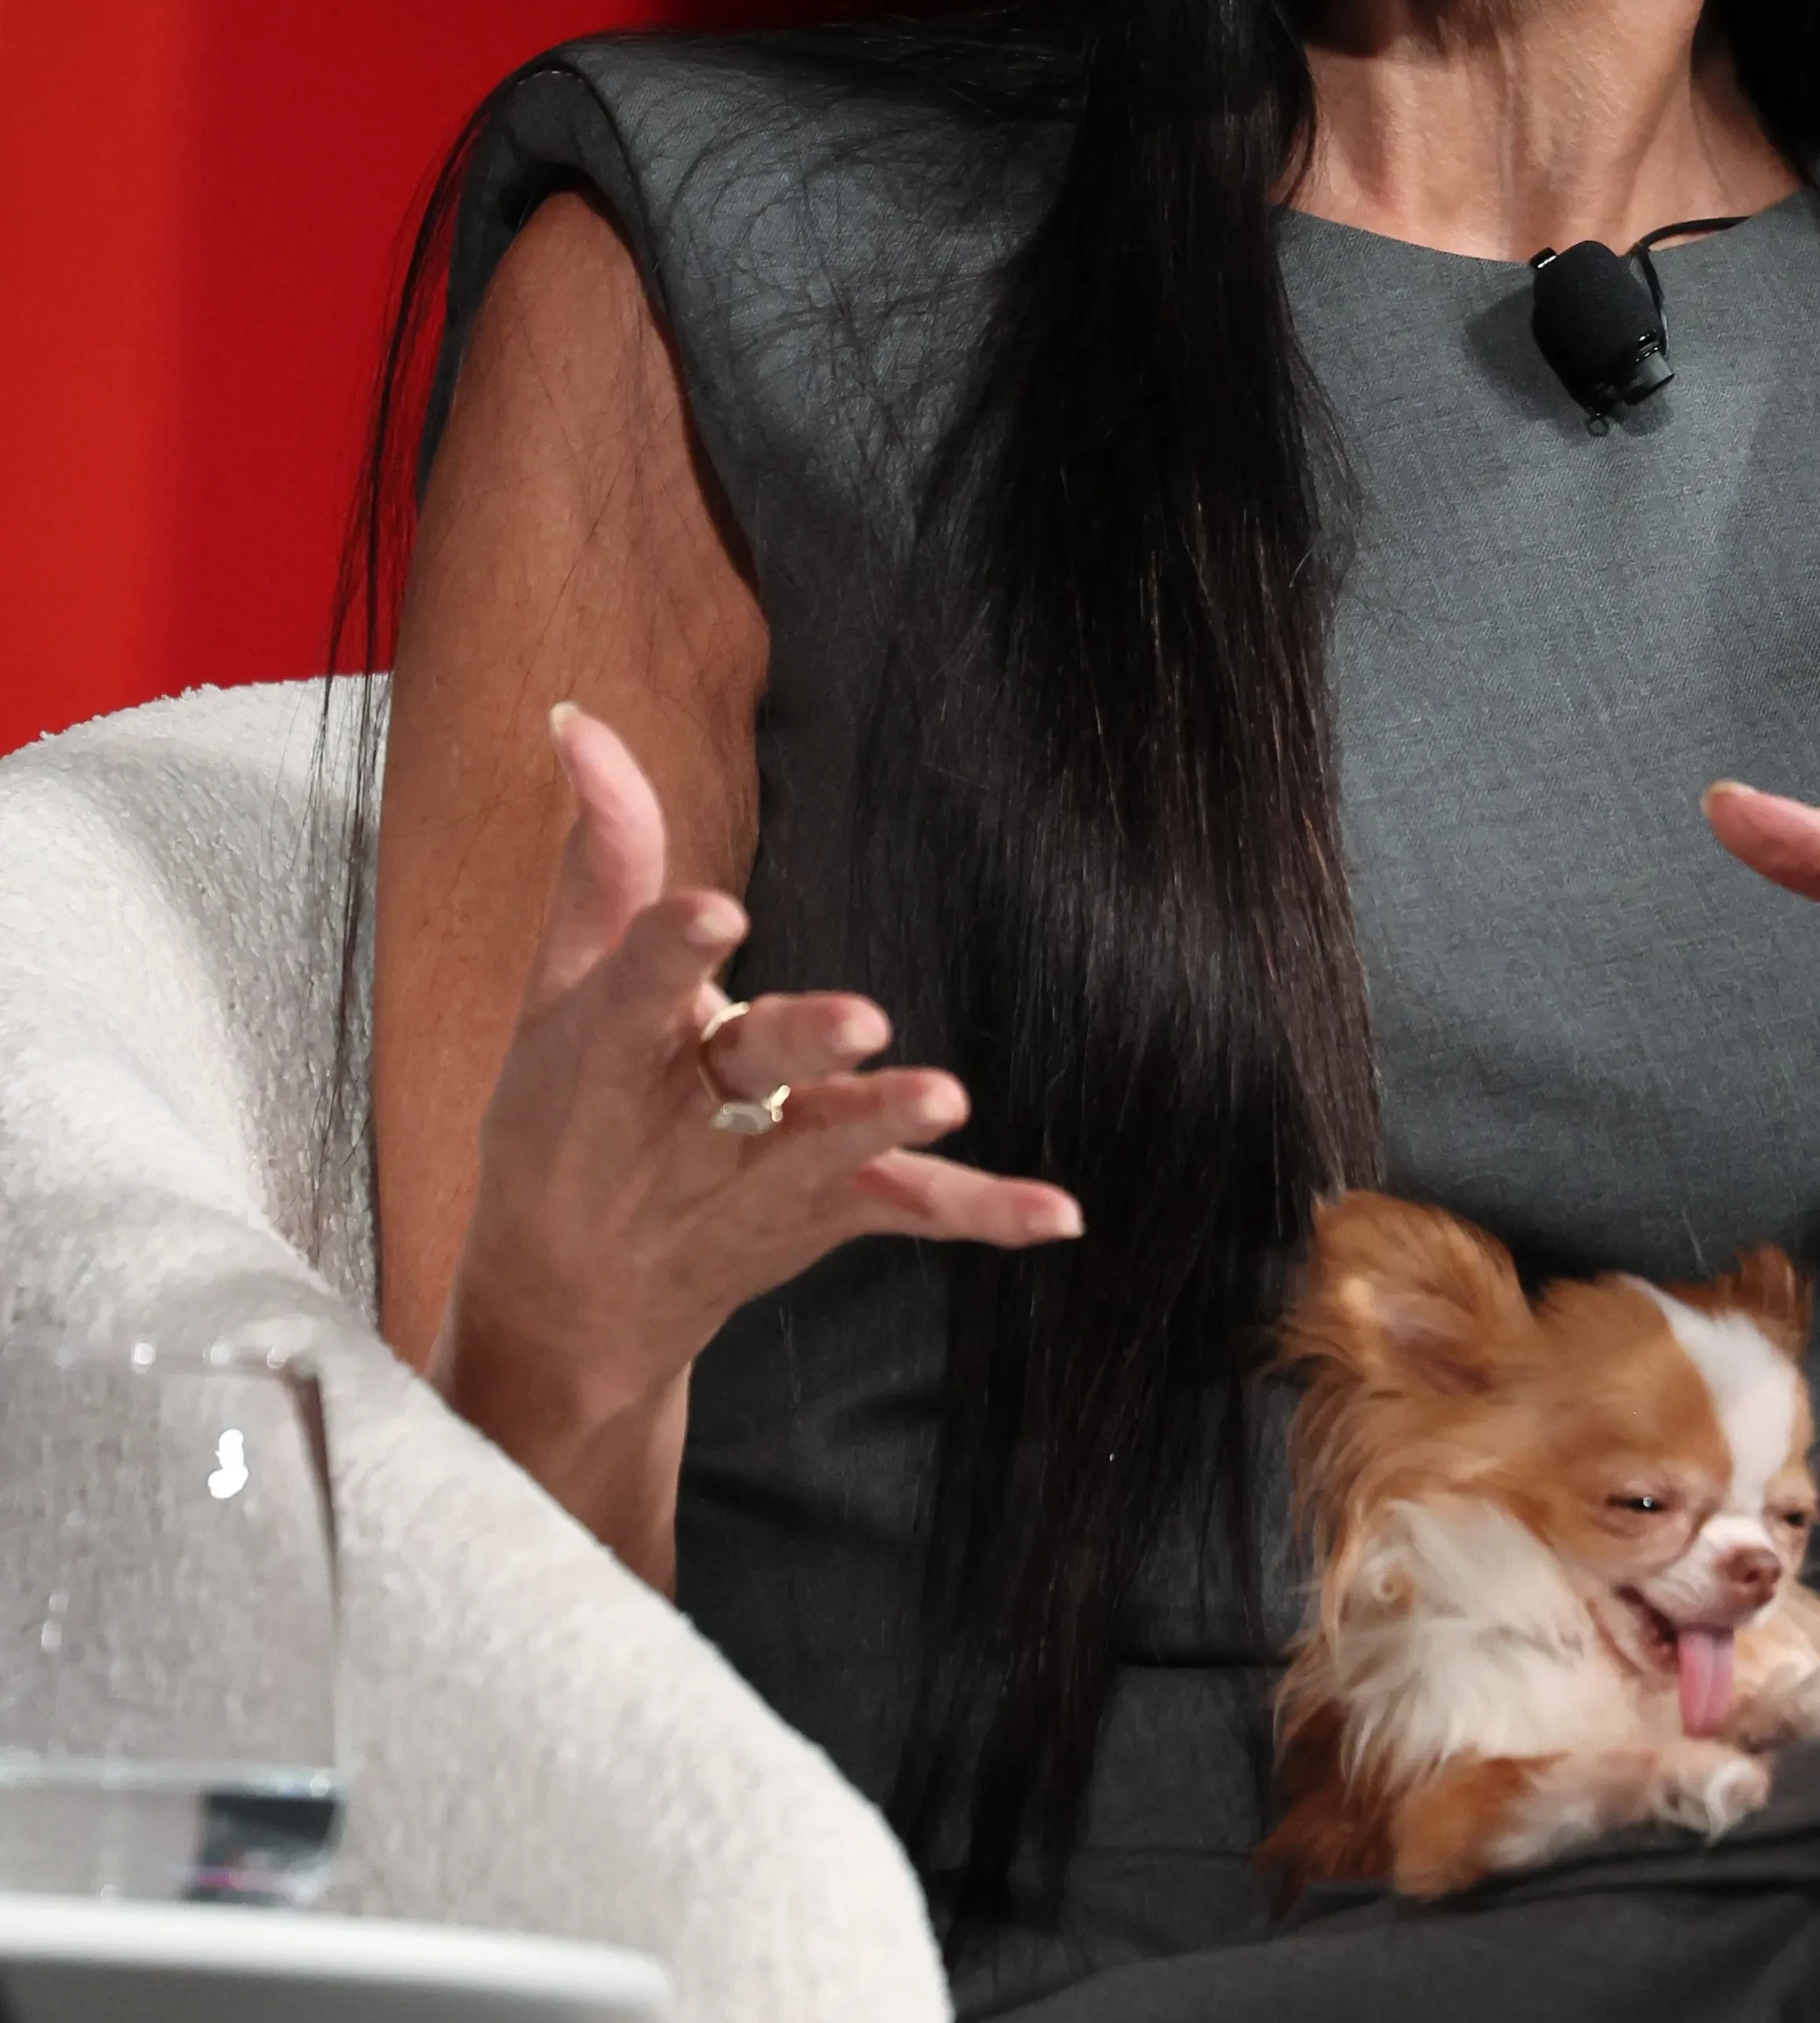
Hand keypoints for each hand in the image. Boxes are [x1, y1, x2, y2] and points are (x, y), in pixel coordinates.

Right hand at [440, 703, 1077, 1441]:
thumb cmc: (560, 1114)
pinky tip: (1058, 1214)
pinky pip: (908, 1208)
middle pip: (752, 1068)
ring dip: (887, 1121)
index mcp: (616, 1045)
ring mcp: (759, 1173)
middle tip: (859, 1021)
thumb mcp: (561, 989)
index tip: (718, 911)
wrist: (561, 1299)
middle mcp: (690, 1114)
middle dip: (801, 1042)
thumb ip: (601, 859)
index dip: (674, 948)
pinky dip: (981, 1211)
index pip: (640, 985)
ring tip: (944, 1097)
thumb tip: (584, 723)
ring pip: (830, 1145)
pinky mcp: (820, 1214)